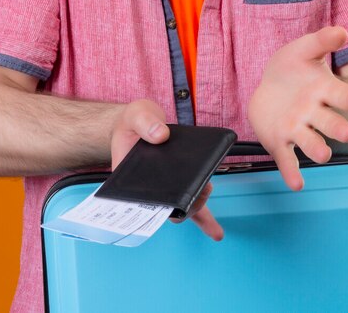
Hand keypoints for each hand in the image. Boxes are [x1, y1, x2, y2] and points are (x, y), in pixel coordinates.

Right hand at [110, 99, 222, 240]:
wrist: (140, 120)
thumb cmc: (134, 121)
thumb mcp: (136, 114)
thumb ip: (146, 123)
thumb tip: (161, 136)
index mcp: (130, 179)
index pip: (141, 201)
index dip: (157, 205)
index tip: (171, 201)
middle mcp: (147, 189)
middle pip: (165, 209)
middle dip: (184, 205)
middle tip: (199, 189)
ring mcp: (165, 189)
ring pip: (180, 209)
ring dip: (196, 206)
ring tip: (207, 188)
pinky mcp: (180, 184)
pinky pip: (191, 204)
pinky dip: (205, 222)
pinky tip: (217, 234)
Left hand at [248, 26, 347, 190]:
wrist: (268, 87)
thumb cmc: (292, 68)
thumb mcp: (303, 49)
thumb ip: (322, 40)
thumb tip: (342, 31)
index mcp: (324, 91)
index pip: (342, 95)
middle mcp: (314, 114)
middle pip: (330, 124)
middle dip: (338, 128)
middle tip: (347, 133)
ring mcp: (298, 129)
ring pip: (311, 143)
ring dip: (317, 149)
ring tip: (324, 155)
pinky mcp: (280, 142)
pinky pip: (287, 159)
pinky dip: (291, 172)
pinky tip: (296, 184)